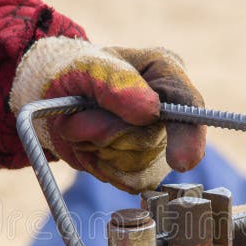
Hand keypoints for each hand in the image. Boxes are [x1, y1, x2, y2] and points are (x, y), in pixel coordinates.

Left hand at [9, 37, 205, 192]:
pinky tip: (88, 145)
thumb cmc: (76, 72)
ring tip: (79, 125)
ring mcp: (157, 142)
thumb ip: (116, 82)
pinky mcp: (141, 168)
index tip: (181, 162)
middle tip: (75, 117)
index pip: (188, 105)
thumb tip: (151, 111)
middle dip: (105, 133)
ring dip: (94, 147)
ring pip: (133, 163)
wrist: (56, 96)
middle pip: (149, 141)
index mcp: (165, 74)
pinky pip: (124, 179)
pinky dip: (96, 164)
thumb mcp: (88, 65)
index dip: (189, 136)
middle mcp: (168, 110)